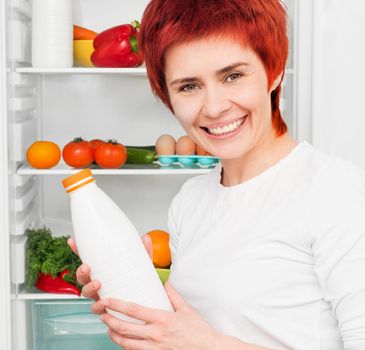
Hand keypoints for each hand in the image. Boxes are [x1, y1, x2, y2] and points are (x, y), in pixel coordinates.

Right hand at [67, 235, 152, 300]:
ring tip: (97, 284)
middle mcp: (99, 281)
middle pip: (82, 276)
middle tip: (87, 267)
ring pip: (86, 292)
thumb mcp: (142, 264)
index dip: (78, 250)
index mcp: (104, 268)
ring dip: (88, 287)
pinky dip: (98, 307)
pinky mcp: (107, 308)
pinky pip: (97, 309)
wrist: (148, 301)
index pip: (88, 258)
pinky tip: (102, 305)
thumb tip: (145, 238)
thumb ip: (143, 252)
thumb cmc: (140, 280)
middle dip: (81, 271)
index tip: (73, 241)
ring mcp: (101, 294)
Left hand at [92, 282, 220, 349]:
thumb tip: (166, 283)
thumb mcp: (186, 309)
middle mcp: (155, 334)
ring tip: (108, 329)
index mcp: (162, 319)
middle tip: (102, 315)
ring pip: (126, 343)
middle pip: (125, 328)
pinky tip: (122, 342)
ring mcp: (154, 347)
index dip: (117, 304)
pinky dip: (125, 347)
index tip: (108, 300)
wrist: (208, 349)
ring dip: (114, 335)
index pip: (134, 310)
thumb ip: (174, 295)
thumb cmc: (199, 330)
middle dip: (109, 321)